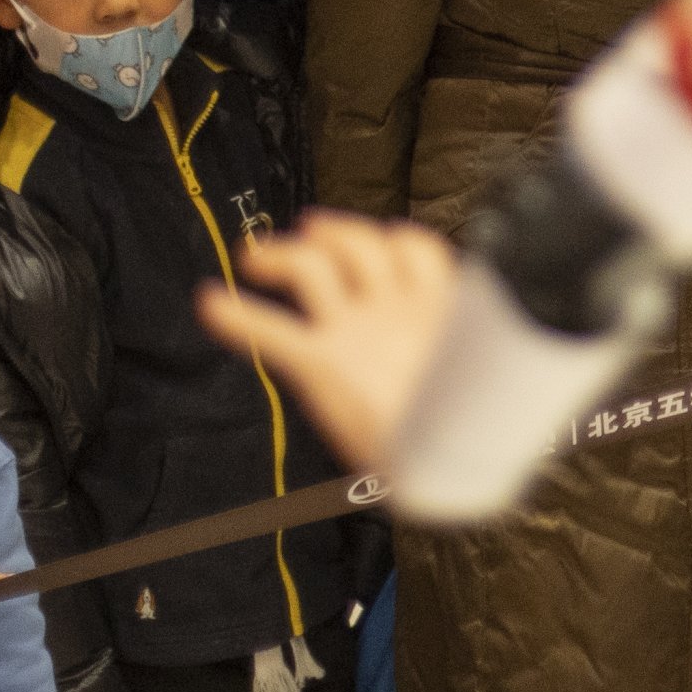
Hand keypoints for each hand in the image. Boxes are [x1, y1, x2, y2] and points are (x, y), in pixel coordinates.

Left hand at [196, 211, 465, 474]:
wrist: (453, 460)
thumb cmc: (470, 431)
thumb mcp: (481, 377)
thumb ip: (462, 357)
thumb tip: (473, 367)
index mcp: (440, 308)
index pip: (417, 247)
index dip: (393, 238)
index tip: (379, 240)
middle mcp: (396, 307)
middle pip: (360, 244)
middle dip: (331, 231)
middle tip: (308, 231)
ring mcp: (356, 330)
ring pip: (313, 265)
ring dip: (280, 254)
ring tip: (254, 258)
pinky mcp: (323, 362)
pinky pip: (271, 328)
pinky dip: (235, 316)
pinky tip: (211, 304)